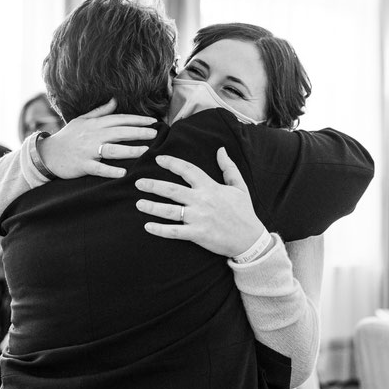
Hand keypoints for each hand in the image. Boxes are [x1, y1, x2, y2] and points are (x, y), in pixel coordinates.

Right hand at [38, 99, 157, 178]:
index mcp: (95, 124)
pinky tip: (123, 172)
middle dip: (138, 132)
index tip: (153, 121)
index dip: (137, 120)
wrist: (47, 154)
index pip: (119, 119)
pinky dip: (110, 170)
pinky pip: (98, 168)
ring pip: (112, 149)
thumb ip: (100, 111)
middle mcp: (93, 136)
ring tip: (145, 151)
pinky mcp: (82, 165)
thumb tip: (115, 100)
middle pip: (119, 132)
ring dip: (129, 150)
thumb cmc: (68, 137)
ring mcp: (87, 151)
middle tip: (156, 134)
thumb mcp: (82, 120)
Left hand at [134, 147, 266, 256]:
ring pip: (170, 211)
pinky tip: (147, 226)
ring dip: (152, 206)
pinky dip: (160, 230)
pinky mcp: (197, 234)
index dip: (172, 163)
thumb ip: (228, 168)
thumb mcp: (239, 186)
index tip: (159, 159)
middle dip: (153, 185)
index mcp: (210, 187)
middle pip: (172, 190)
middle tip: (138, 182)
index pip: (188, 170)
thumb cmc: (244, 212)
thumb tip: (221, 150)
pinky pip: (174, 232)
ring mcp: (198, 218)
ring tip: (138, 203)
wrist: (250, 239)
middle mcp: (202, 201)